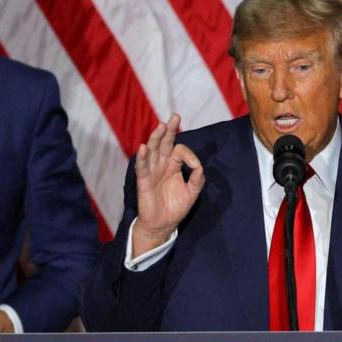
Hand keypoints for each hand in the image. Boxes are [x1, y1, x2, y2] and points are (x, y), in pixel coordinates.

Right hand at [132, 114, 204, 255]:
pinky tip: (144, 147)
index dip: (189, 155)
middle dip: (169, 130)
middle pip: (164, 143)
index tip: (195, 167)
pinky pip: (142, 167)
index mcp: (173, 166)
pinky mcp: (144, 181)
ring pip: (153, 150)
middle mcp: (162, 165)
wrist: (162, 225)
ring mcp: (152, 171)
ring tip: (161, 126)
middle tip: (175, 116)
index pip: (180, 150)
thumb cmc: (176, 208)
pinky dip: (142, 157)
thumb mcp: (192, 193)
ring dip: (156, 137)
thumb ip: (197, 180)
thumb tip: (199, 167)